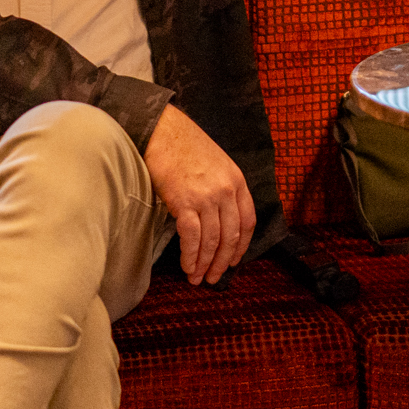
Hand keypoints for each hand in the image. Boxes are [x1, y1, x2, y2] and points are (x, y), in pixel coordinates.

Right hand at [144, 105, 254, 285]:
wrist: (161, 130)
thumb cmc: (184, 145)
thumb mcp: (216, 164)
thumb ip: (222, 189)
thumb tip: (217, 219)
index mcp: (237, 181)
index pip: (248, 222)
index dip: (242, 246)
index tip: (234, 261)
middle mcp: (226, 191)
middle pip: (231, 236)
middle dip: (223, 262)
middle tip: (214, 278)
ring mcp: (207, 197)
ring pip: (212, 241)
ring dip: (205, 264)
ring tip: (197, 278)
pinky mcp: (184, 203)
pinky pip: (192, 238)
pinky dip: (190, 256)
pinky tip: (187, 267)